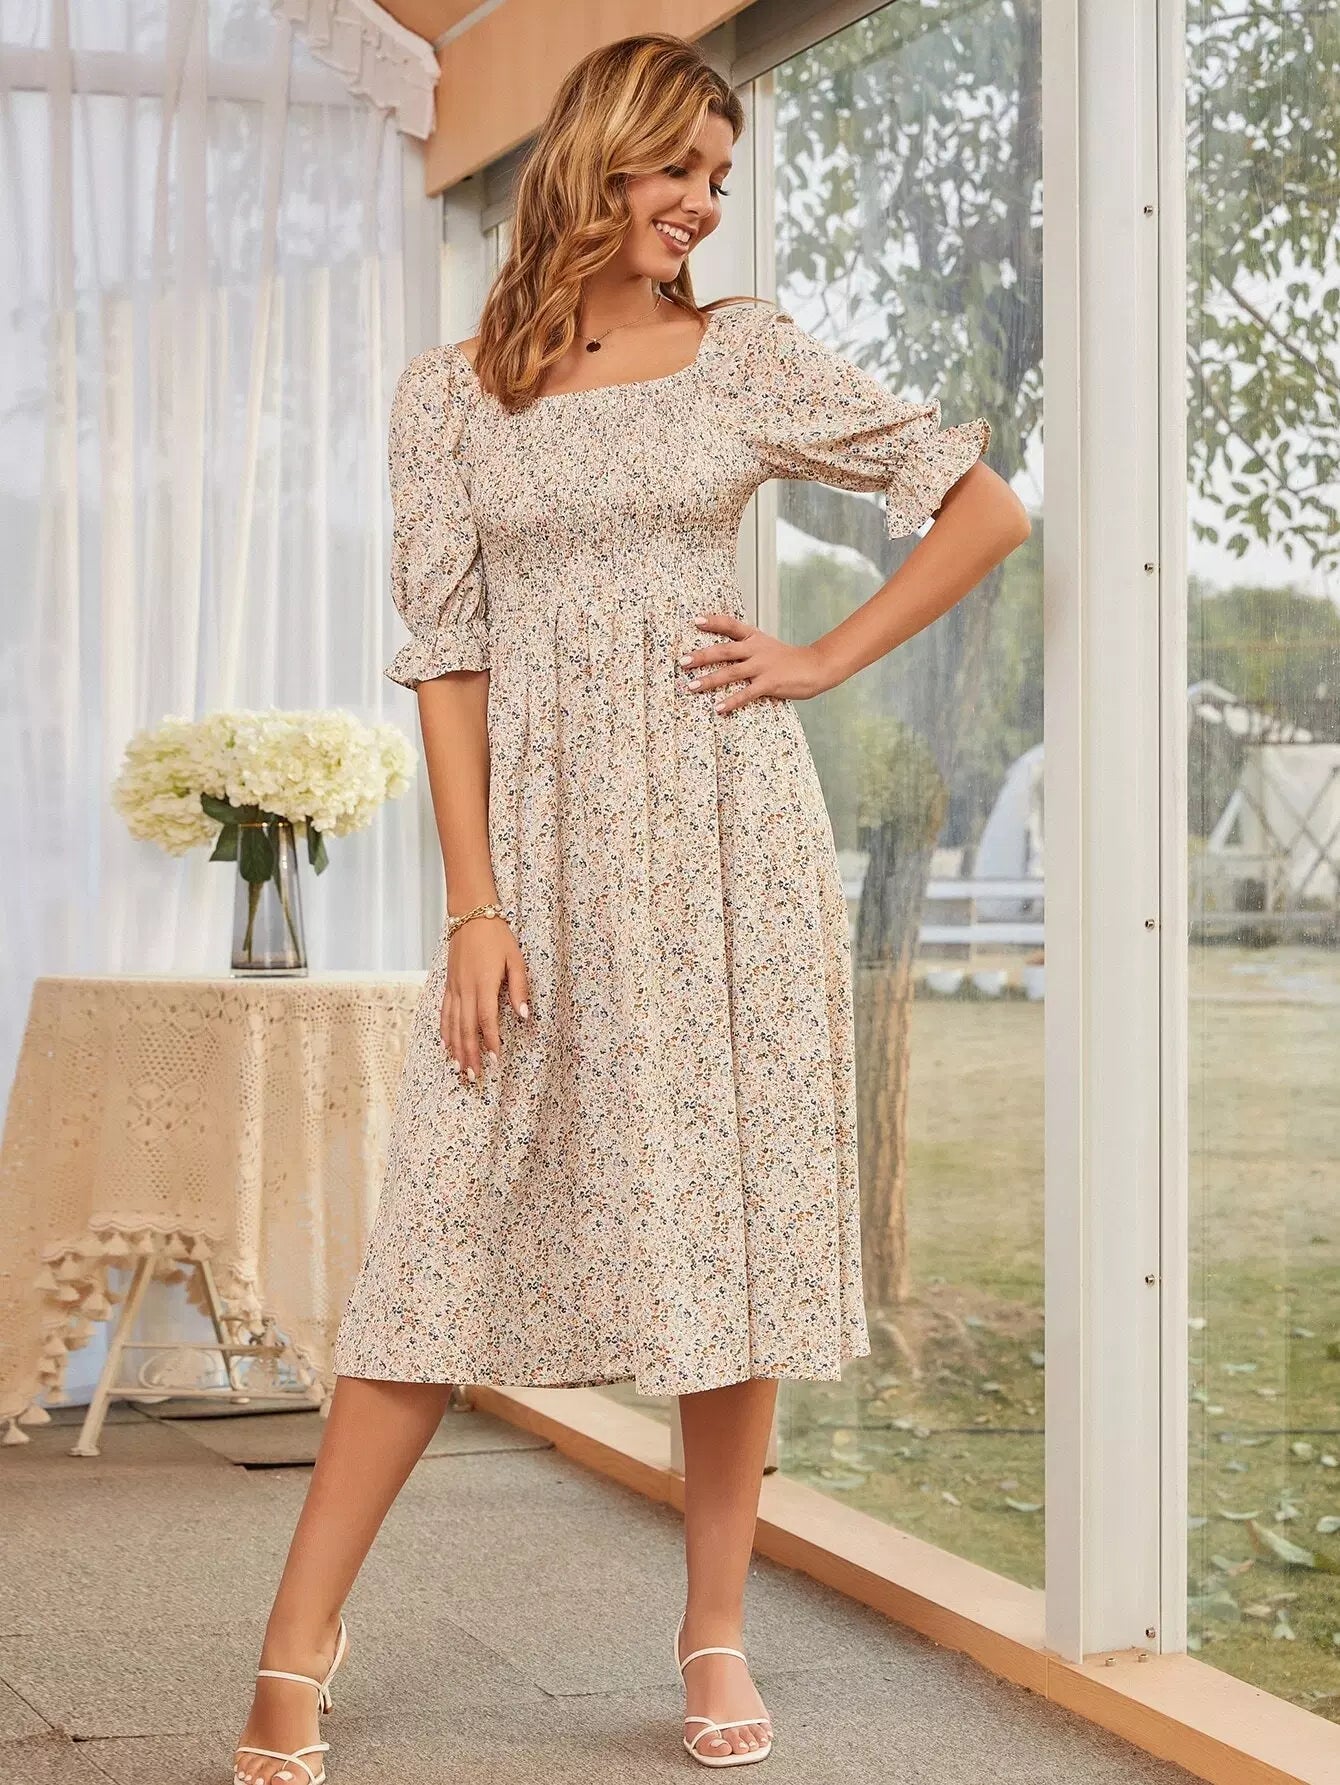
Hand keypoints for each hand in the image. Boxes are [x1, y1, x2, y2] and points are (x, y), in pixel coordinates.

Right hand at [442, 913, 528, 1087]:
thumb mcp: (516, 959)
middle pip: (466, 1029)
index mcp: (484, 984)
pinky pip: (444, 1013)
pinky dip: (445, 1032)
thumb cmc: (497, 937)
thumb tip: (523, 1015)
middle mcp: (465, 989)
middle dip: (471, 1054)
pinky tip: (447, 1046)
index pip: (486, 1020)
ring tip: (461, 1069)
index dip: (490, 1041)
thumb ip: (520, 988)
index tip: (495, 1060)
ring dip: (457, 1049)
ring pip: (453, 1025)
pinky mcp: (449, 985)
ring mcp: (454, 988)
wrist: (470, 916)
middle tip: (475, 1077)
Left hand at [679, 613, 834, 712]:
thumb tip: (723, 653)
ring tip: (690, 687)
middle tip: (682, 661)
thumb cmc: (789, 660)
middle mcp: (756, 649)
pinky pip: (746, 693)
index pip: (731, 625)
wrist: (816, 666)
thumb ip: (747, 648)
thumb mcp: (767, 646)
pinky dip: (731, 701)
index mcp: (755, 638)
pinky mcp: (770, 683)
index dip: (713, 621)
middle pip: (724, 650)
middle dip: (701, 656)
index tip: (695, 620)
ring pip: (730, 672)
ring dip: (709, 680)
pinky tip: (718, 708)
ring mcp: (762, 666)